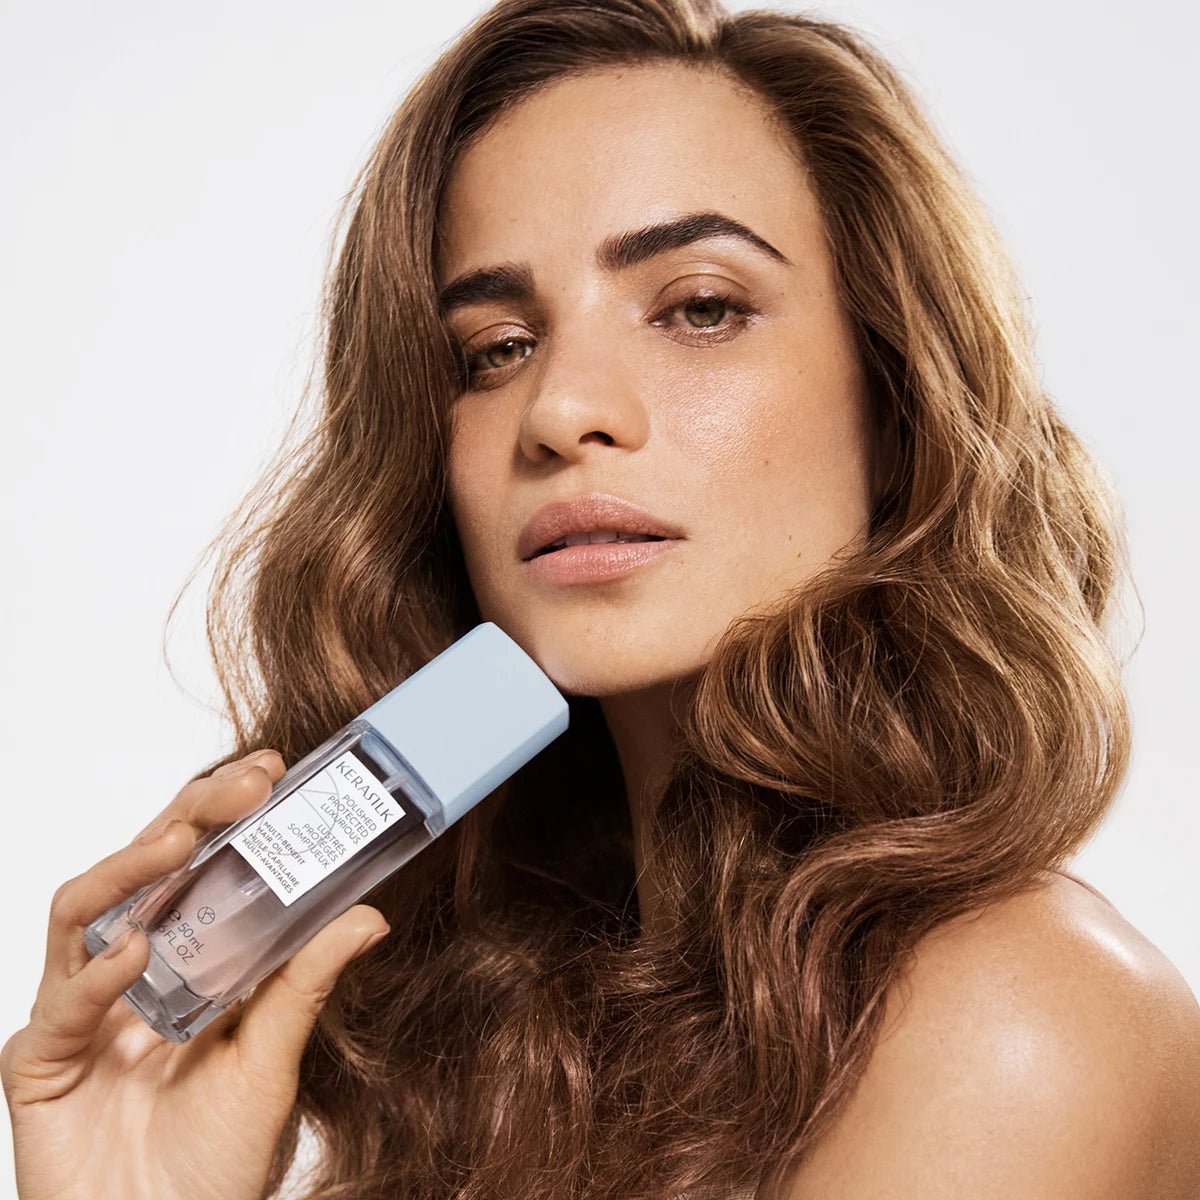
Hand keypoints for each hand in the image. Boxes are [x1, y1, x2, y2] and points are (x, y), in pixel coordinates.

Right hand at [1, 749, 390, 1199]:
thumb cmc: (216, 1160)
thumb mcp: (274, 1057)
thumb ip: (307, 983)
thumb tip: (370, 913)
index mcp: (187, 956)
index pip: (199, 861)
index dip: (226, 812)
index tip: (272, 771)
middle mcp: (130, 969)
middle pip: (144, 868)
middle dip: (188, 816)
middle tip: (239, 788)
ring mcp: (83, 1010)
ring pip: (83, 911)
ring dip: (129, 868)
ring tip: (177, 843)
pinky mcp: (42, 1061)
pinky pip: (59, 1003)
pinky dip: (95, 974)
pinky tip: (131, 954)